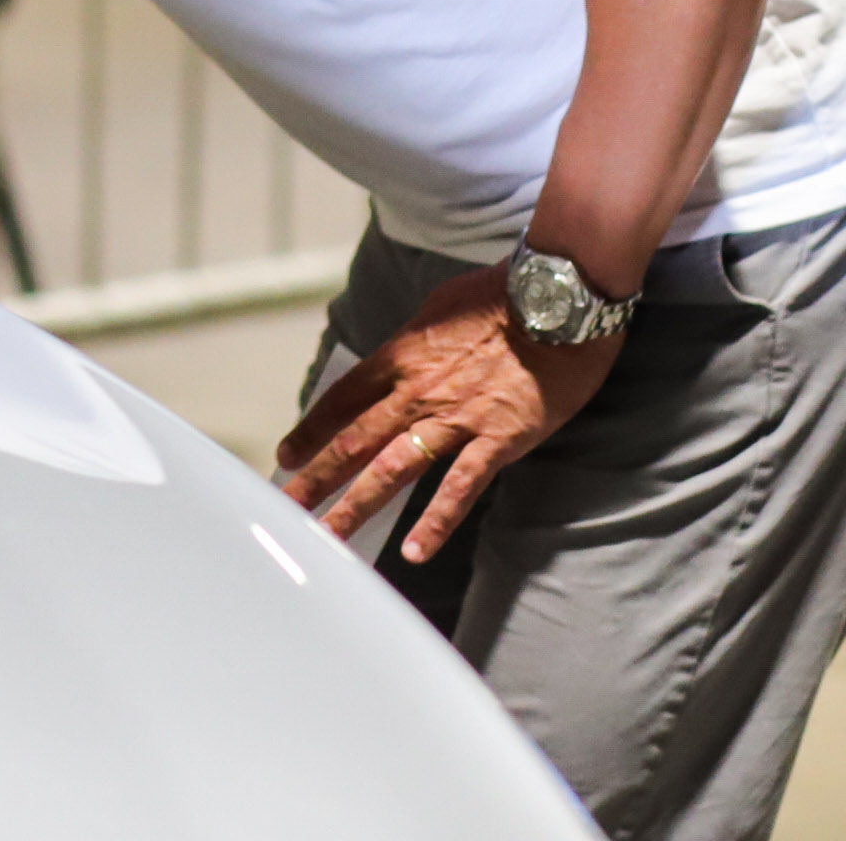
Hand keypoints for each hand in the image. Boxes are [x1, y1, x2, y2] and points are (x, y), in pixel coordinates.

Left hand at [275, 265, 620, 563]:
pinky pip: (460, 488)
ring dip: (358, 506)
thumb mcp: (440, 307)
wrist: (558, 297)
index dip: (311, 431)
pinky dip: (435, 522)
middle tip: (288, 508)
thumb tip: (399, 354)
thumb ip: (415, 339)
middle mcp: (417, 391)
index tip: (287, 456)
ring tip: (331, 538)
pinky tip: (414, 551)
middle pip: (354, 442)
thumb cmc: (503, 294)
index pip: (343, 400)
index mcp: (401, 356)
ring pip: (393, 470)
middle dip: (316, 479)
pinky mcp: (498, 439)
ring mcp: (456, 418)